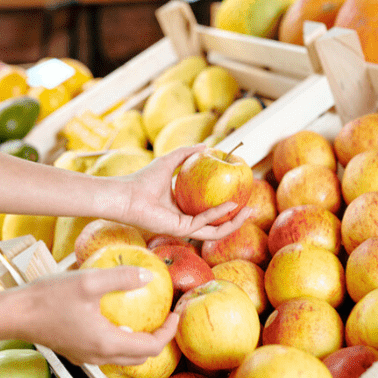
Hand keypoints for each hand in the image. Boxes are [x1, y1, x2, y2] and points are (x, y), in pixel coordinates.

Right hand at [3, 266, 178, 365]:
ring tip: (146, 318)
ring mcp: (86, 357)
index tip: (175, 312)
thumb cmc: (48, 297)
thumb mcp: (88, 281)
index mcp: (107, 343)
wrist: (14, 314)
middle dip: (158, 339)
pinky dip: (121, 340)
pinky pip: (107, 352)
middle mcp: (99, 356)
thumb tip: (149, 275)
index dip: (168, 332)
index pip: (151, 346)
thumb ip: (121, 277)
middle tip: (165, 317)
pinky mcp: (76, 352)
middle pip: (140, 357)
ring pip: (123, 357)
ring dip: (140, 342)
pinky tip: (116, 318)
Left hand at [119, 145, 251, 239]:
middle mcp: (185, 220)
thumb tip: (206, 146)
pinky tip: (230, 205)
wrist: (127, 194)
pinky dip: (217, 215)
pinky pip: (204, 224)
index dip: (227, 205)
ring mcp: (183, 228)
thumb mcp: (170, 161)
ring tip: (247, 210)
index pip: (209, 210)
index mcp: (183, 208)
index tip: (241, 194)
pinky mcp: (180, 230)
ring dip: (233, 223)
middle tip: (251, 207)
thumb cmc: (143, 179)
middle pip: (216, 224)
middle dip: (236, 219)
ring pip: (214, 231)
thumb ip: (186, 153)